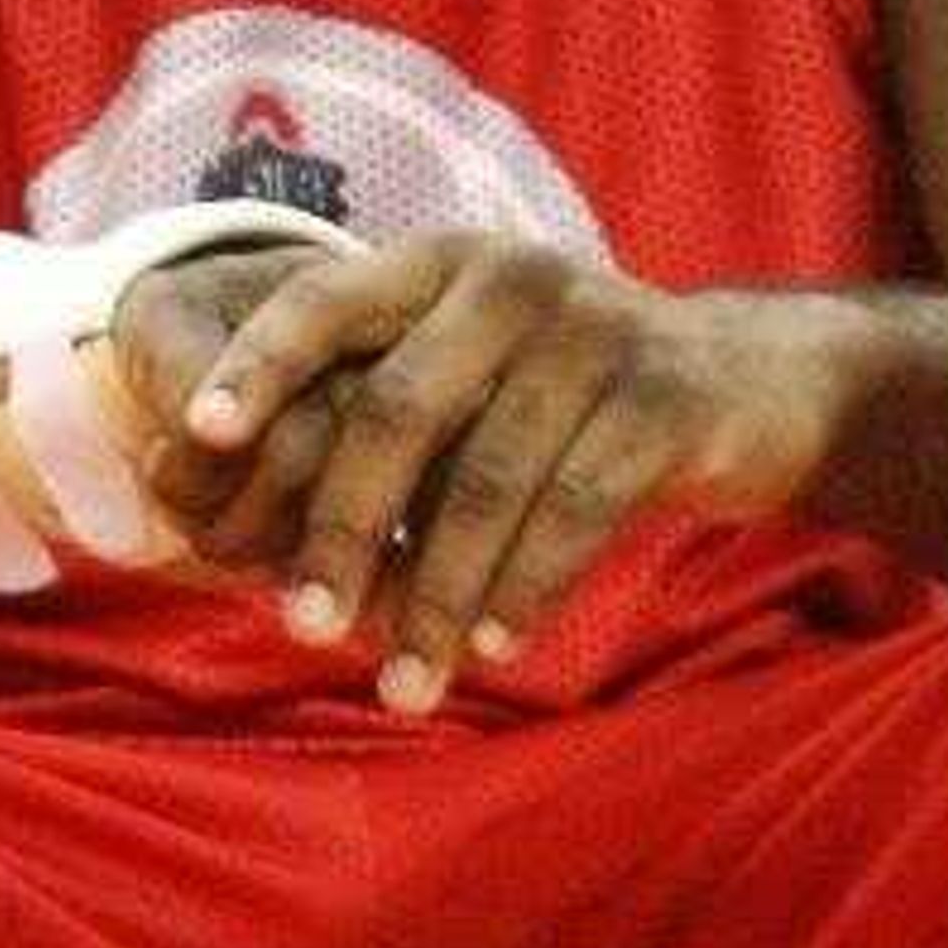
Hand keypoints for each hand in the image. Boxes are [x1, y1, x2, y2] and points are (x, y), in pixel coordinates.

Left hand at [119, 231, 845, 709]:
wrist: (746, 383)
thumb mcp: (473, 376)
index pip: (326, 297)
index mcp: (440, 265)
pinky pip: (575, 510)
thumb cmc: (565, 401)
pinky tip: (491, 650)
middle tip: (306, 628)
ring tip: (405, 683)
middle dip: (343, 529)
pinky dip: (525, 589)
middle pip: (398, 410)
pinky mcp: (666, 397)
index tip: (202, 437)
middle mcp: (510, 280)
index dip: (260, 363)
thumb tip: (243, 538)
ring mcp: (595, 331)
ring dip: (435, 596)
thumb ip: (378, 421)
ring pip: (486, 480)